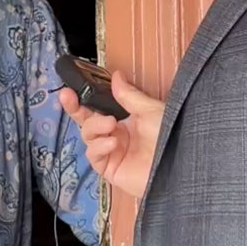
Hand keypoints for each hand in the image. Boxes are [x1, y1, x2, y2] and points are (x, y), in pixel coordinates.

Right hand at [59, 72, 161, 198]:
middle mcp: (116, 135)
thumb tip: (116, 76)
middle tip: (67, 97)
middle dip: (76, 109)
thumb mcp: (151, 110)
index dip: (82, 99)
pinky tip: (112, 142)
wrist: (179, 167)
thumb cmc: (170, 138)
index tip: (70, 88)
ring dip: (95, 126)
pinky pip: (94, 155)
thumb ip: (129, 96)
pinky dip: (99, 146)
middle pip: (87, 122)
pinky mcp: (110, 169)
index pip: (98, 109)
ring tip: (111, 124)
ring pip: (88, 136)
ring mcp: (112, 152)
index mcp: (126, 121)